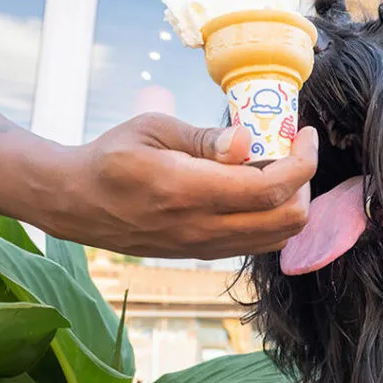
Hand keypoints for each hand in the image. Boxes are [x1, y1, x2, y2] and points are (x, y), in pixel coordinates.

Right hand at [44, 113, 317, 258]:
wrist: (76, 202)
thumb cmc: (112, 156)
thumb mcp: (154, 129)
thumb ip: (206, 138)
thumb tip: (249, 140)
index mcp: (189, 191)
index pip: (270, 188)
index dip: (303, 162)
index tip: (306, 134)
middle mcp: (202, 227)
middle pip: (288, 219)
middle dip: (304, 182)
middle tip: (293, 151)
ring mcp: (204, 246)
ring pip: (278, 236)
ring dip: (291, 201)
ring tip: (277, 167)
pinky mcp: (203, 253)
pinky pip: (257, 242)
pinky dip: (272, 217)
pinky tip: (256, 188)